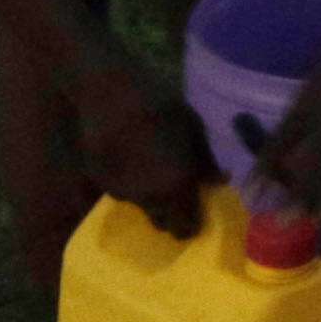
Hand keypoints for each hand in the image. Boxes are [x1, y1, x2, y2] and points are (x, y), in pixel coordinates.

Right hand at [74, 62, 213, 233]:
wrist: (110, 92)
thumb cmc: (161, 105)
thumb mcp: (194, 128)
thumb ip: (206, 161)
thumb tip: (220, 182)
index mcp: (177, 187)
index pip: (185, 229)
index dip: (192, 224)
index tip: (196, 212)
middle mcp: (148, 198)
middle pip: (161, 223)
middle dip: (171, 214)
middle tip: (177, 192)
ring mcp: (121, 192)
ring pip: (141, 208)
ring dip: (150, 198)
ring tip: (154, 168)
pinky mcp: (100, 182)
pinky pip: (121, 193)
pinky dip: (129, 184)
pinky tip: (132, 159)